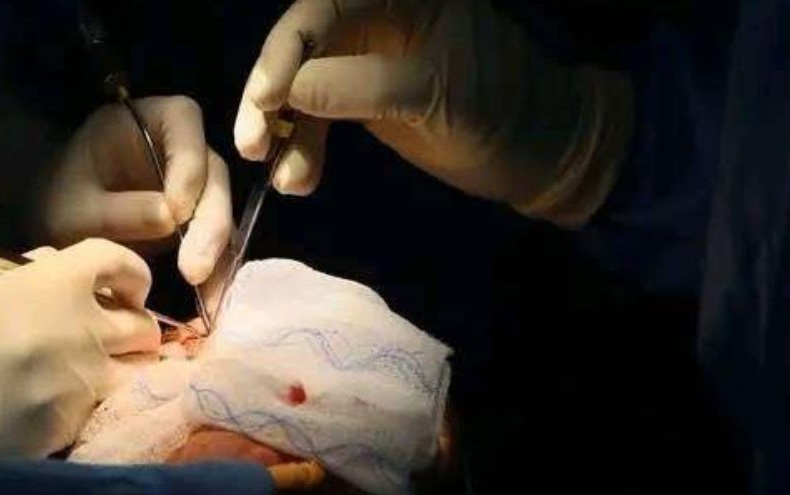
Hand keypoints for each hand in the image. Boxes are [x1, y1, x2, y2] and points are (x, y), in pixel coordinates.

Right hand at [0, 240, 161, 474]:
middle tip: (117, 332)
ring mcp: (87, 379)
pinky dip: (102, 398)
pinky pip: (111, 402)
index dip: (129, 271)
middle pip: (143, 322)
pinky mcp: (82, 419)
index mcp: (53, 284)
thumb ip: (32, 275)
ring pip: (139, 368)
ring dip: (128, 365)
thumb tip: (60, 266)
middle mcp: (82, 328)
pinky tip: (75, 399)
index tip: (127, 286)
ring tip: (106, 368)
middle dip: (134, 325)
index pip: (117, 260)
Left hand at [41, 96, 233, 284]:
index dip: (188, 163)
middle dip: (209, 221)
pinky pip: (213, 241)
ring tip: (204, 292)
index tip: (176, 210)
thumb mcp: (73, 209)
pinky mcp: (192, 221)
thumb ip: (117, 211)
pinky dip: (214, 269)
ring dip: (217, 251)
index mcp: (141, 121)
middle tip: (194, 268)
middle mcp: (173, 147)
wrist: (47, 230)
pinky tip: (210, 300)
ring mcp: (187, 185)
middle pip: (212, 172)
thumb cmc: (54, 204)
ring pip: (218, 210)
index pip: (183, 121)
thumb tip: (169, 218)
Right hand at [235, 0, 633, 226]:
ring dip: (285, 134)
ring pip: (299, 87)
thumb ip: (362, 88)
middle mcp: (369, 15)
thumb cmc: (499, 106)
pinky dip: (304, 149)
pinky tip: (299, 181)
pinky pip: (315, 118)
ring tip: (286, 181)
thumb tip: (291, 92)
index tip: (265, 100)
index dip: (284, 52)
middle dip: (270, 98)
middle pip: (298, 47)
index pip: (320, 11)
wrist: (536, 150)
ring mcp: (361, 57)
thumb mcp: (433, 94)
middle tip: (253, 146)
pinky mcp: (358, 97)